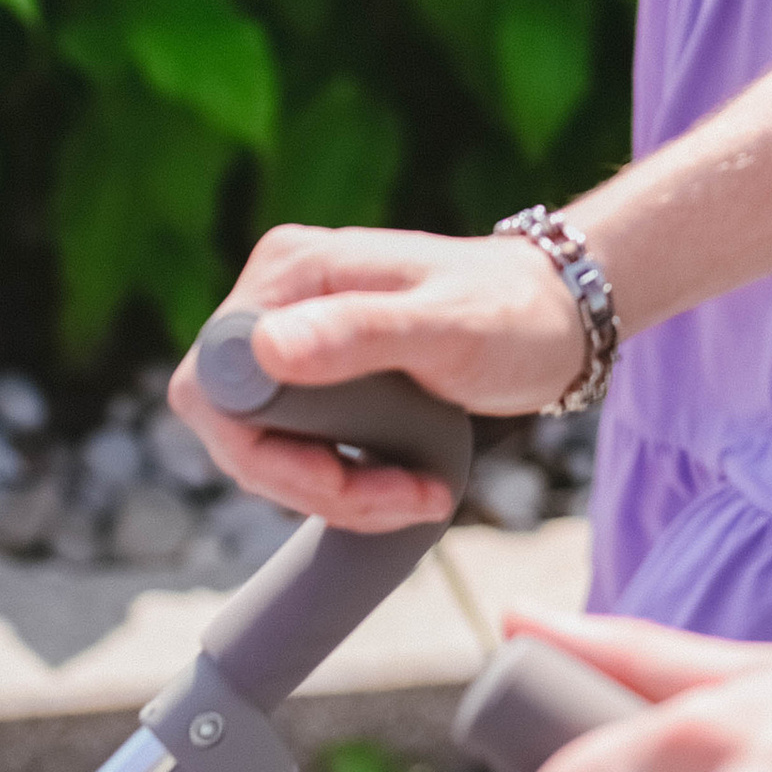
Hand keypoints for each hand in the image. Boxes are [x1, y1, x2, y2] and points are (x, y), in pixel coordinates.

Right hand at [166, 223, 587, 525]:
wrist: (556, 320)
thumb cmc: (513, 313)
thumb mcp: (448, 327)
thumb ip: (361, 332)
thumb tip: (265, 349)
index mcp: (291, 270)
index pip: (215, 383)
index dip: (264, 451)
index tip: (345, 479)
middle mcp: (278, 298)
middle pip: (233, 426)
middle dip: (307, 484)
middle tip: (400, 502)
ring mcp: (293, 337)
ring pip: (262, 449)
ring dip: (332, 495)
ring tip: (416, 497)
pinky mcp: (314, 375)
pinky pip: (292, 451)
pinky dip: (338, 487)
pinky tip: (400, 490)